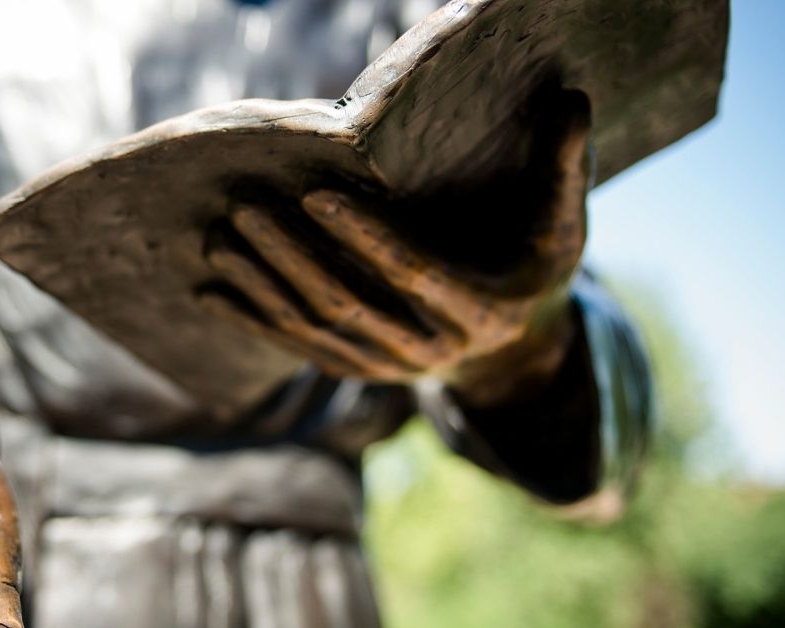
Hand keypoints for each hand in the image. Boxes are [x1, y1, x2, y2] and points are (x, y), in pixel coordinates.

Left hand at [200, 89, 590, 405]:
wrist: (510, 351)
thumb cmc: (530, 268)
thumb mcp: (560, 225)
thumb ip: (563, 168)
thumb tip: (573, 98)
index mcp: (479, 309)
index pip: (414, 271)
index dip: (366, 235)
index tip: (315, 193)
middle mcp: (429, 349)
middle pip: (349, 301)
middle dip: (293, 256)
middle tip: (245, 206)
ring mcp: (388, 368)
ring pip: (315, 327)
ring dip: (261, 285)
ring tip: (218, 238)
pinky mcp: (357, 371)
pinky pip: (299, 348)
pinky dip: (254, 319)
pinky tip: (211, 290)